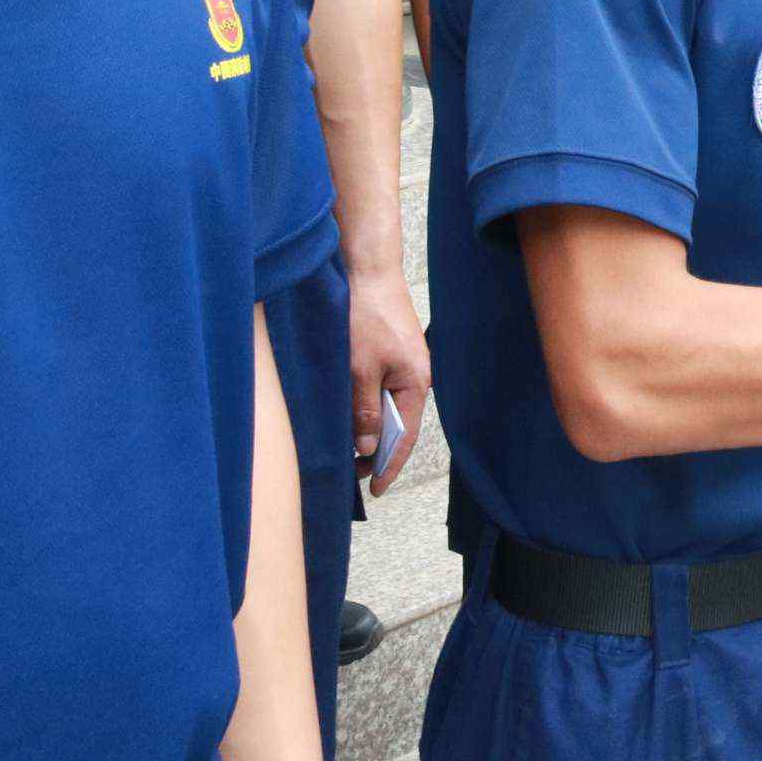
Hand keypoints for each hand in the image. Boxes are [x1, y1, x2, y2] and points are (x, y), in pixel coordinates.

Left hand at [348, 263, 432, 497]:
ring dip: (368, 427)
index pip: (405, 436)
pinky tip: (347, 413)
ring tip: (346, 448)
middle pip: (397, 424)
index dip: (390, 465)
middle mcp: (415, 376)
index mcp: (416, 383)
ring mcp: (403, 363)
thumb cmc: (366, 316)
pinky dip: (365, 406)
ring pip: (386, 406)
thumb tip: (368, 447)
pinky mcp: (390, 352)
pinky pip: (380, 388)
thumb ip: (364, 411)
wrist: (368, 270)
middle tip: (351, 474)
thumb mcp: (360, 369)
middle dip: (377, 450)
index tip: (376, 490)